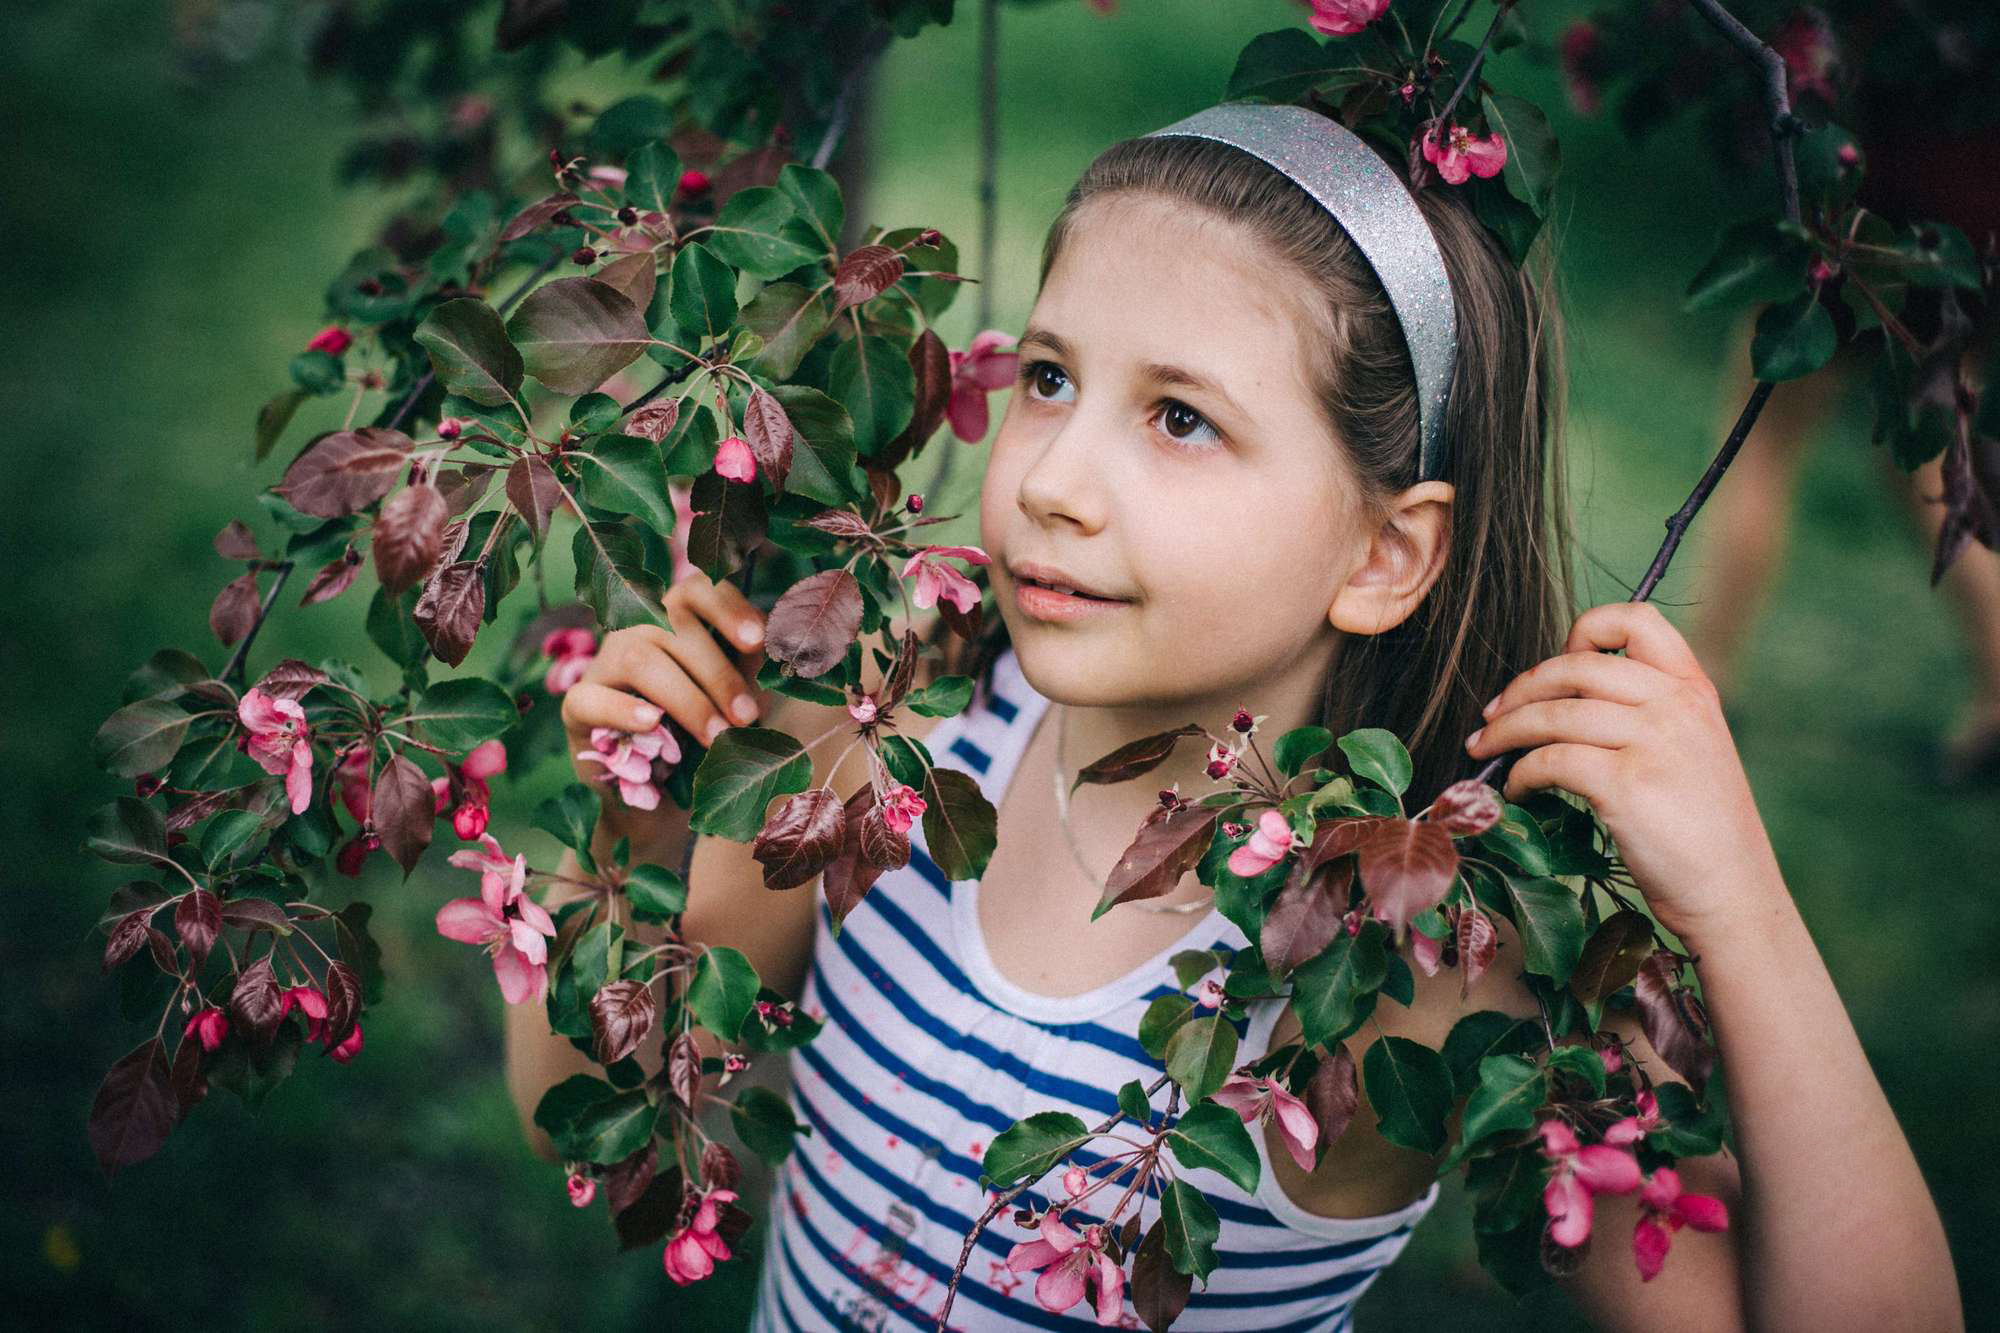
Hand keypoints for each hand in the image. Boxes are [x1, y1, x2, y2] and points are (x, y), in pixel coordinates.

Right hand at [560, 572, 771, 808]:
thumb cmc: (703, 732)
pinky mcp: (576, 707)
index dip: (728, 609)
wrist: (662, 792)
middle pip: (673, 628)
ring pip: (639, 658)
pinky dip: (623, 710)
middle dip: (718, 674)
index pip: (698, 590)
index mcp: (677, 618)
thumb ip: (752, 673)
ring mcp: (603, 664)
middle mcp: (636, 630)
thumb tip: (781, 655)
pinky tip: (651, 723)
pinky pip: (590, 699)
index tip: (757, 641)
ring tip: (716, 735)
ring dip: (686, 698)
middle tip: (746, 715)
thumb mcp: (735, 699)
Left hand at [1464, 601, 1785, 948]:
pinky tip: (1517, 791)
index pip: (1637, 620)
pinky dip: (1520, 774)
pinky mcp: (1627, 786)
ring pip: (1553, 714)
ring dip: (1504, 732)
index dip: (1584, 630)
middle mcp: (1676, 706)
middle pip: (1575, 666)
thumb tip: (1557, 698)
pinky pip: (1550, 761)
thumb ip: (1645, 713)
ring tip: (1483, 751)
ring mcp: (1654, 743)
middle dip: (1520, 689)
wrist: (1733, 893)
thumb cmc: (1701, 830)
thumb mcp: (1691, 750)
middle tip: (1491, 716)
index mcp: (1693, 689)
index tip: (1554, 667)